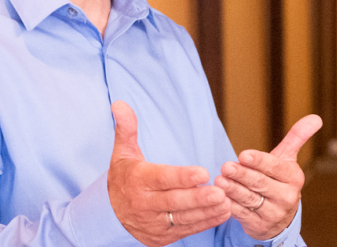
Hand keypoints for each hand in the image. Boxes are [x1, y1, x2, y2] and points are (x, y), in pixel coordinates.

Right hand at [109, 101, 230, 246]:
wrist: (109, 216)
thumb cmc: (123, 178)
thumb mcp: (122, 153)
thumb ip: (126, 128)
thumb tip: (119, 103)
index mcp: (137, 181)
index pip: (162, 179)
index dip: (182, 176)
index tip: (203, 173)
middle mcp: (144, 204)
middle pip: (174, 201)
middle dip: (198, 198)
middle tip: (220, 192)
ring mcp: (153, 223)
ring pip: (183, 218)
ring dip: (206, 211)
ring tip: (227, 202)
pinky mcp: (162, 237)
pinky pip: (187, 230)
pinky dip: (206, 223)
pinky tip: (223, 213)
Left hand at [216, 114, 321, 240]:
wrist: (279, 218)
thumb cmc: (279, 181)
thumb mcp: (287, 160)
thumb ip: (297, 138)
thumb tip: (316, 117)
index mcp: (293, 178)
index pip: (274, 167)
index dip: (259, 161)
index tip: (243, 155)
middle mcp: (287, 197)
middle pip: (260, 183)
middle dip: (242, 175)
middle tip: (226, 167)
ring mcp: (274, 214)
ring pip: (250, 199)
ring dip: (233, 190)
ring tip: (219, 181)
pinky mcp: (259, 226)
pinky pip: (242, 215)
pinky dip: (230, 206)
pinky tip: (219, 198)